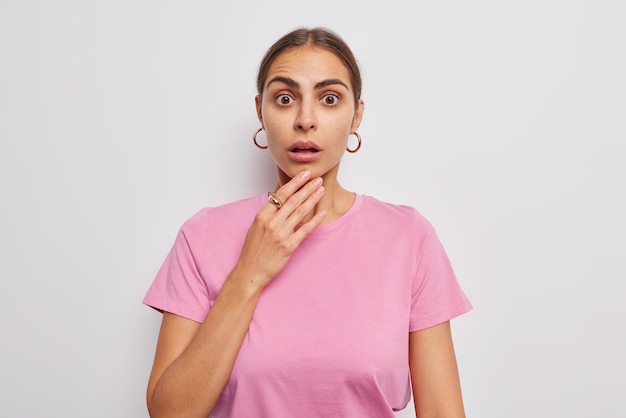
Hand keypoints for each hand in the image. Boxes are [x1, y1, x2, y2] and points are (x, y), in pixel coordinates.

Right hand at [234, 170, 324, 289]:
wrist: (251, 271)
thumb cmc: (252, 249)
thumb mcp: (255, 226)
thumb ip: (267, 213)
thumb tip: (278, 198)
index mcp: (262, 216)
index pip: (281, 194)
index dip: (295, 183)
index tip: (304, 175)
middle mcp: (272, 223)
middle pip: (293, 201)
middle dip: (307, 188)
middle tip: (317, 179)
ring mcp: (281, 234)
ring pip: (300, 212)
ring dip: (312, 199)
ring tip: (321, 190)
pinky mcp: (289, 246)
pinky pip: (305, 230)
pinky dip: (315, 220)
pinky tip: (322, 212)